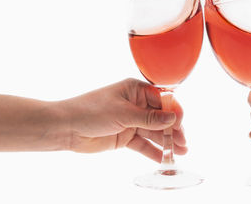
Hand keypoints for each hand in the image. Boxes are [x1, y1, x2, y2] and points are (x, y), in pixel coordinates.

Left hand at [56, 78, 186, 161]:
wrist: (66, 127)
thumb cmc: (91, 111)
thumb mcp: (123, 113)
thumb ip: (149, 118)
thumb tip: (173, 118)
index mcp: (136, 90)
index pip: (162, 99)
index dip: (173, 112)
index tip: (180, 124)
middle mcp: (136, 104)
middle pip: (161, 117)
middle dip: (173, 129)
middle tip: (183, 142)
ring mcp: (131, 121)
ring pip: (154, 131)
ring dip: (166, 141)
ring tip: (181, 152)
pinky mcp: (125, 136)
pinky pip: (143, 144)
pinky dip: (153, 151)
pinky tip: (164, 158)